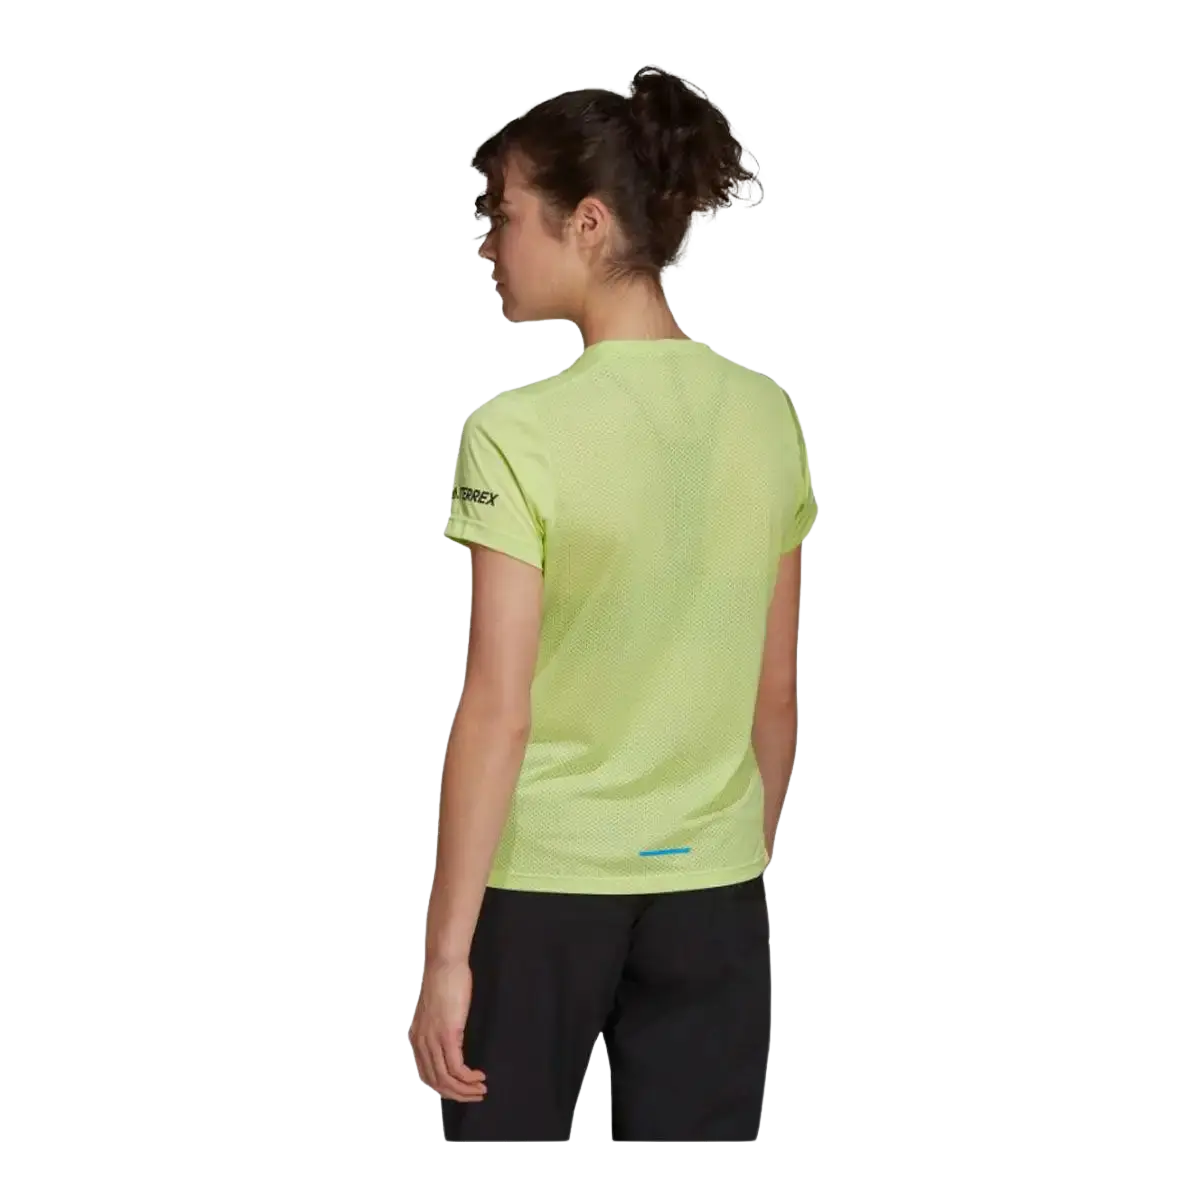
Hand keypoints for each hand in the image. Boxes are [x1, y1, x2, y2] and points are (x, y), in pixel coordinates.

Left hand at [410, 958, 486, 1102]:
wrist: (445, 964)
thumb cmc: (444, 982)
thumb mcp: (436, 1011)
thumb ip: (438, 1030)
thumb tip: (452, 1044)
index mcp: (416, 1038)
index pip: (427, 1075)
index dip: (445, 1088)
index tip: (461, 1090)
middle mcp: (420, 1043)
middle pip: (436, 1083)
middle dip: (457, 1094)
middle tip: (475, 1095)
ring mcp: (433, 1040)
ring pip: (446, 1080)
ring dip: (465, 1090)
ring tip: (480, 1089)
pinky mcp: (448, 1035)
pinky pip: (456, 1068)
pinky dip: (468, 1078)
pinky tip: (479, 1076)